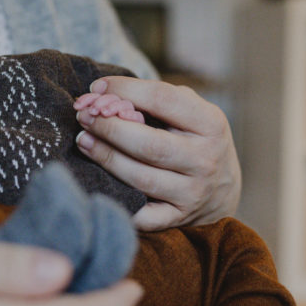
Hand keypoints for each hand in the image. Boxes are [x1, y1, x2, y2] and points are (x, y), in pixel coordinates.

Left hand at [74, 76, 240, 229]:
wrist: (222, 189)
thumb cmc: (194, 138)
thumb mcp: (191, 112)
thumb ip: (156, 99)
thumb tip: (103, 93)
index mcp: (211, 124)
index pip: (163, 100)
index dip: (125, 90)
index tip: (97, 87)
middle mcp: (205, 160)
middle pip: (148, 144)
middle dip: (109, 128)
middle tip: (84, 116)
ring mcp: (192, 193)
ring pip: (140, 178)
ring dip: (105, 157)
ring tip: (83, 140)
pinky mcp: (177, 218)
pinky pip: (141, 215)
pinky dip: (117, 202)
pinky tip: (98, 183)